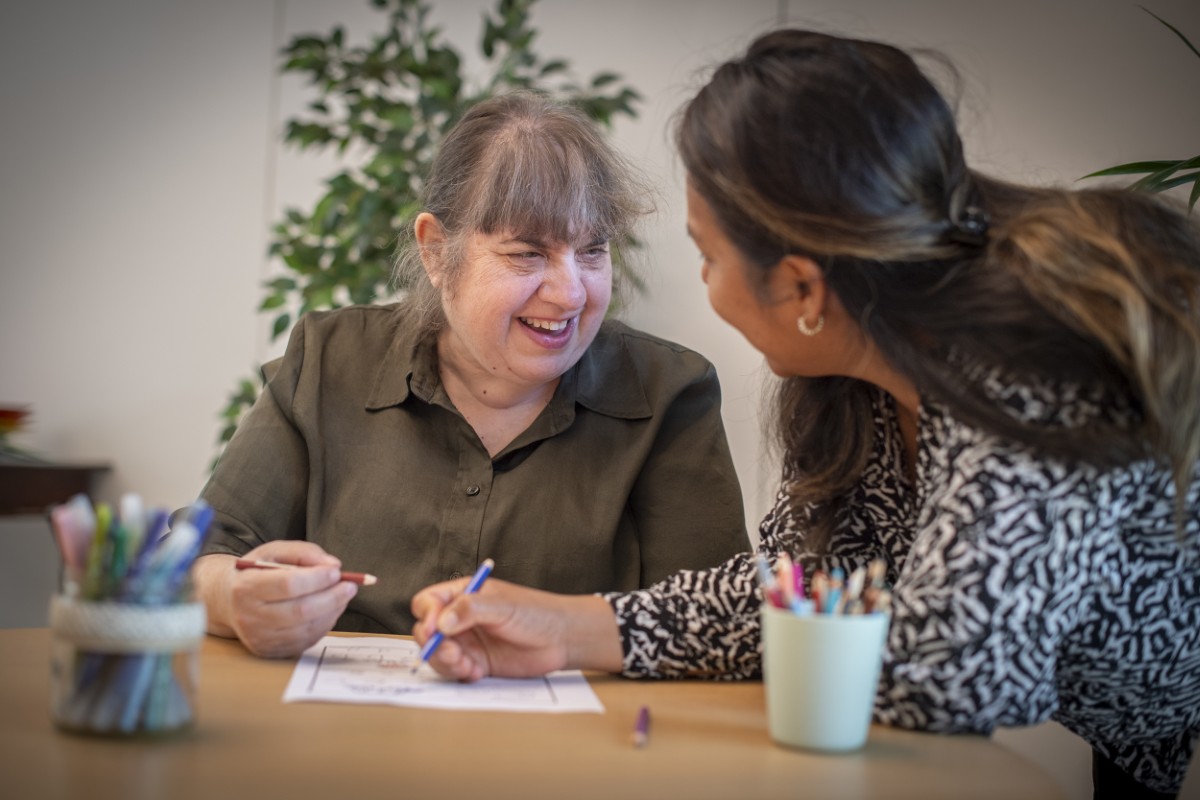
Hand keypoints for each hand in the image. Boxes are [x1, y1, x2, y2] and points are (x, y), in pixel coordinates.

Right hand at [196, 541, 356, 657]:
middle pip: (300, 611)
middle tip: (350, 585)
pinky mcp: (270, 651)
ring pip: (307, 628)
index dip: (317, 579)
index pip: (287, 585)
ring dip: (332, 610)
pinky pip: (306, 640)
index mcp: (246, 587)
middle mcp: (249, 617)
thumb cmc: (258, 572)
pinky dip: (325, 624)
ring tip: (343, 594)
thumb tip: (333, 565)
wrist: (230, 601)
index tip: (336, 571)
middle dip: (332, 597)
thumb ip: (304, 553)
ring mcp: (259, 638)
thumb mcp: (275, 551)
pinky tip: (330, 609)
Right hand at [410, 577, 623, 681]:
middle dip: (432, 643)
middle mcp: (460, 619)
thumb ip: (470, 610)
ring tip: (464, 664)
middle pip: (428, 631)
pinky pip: (456, 671)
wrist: (562, 639)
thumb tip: (442, 622)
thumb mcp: (502, 605)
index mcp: (463, 595)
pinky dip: (459, 674)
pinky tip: (475, 672)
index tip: (436, 628)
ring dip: (444, 662)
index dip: (428, 614)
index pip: (429, 602)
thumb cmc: (535, 613)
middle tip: (449, 651)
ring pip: (438, 654)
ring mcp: (468, 642)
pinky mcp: (477, 663)